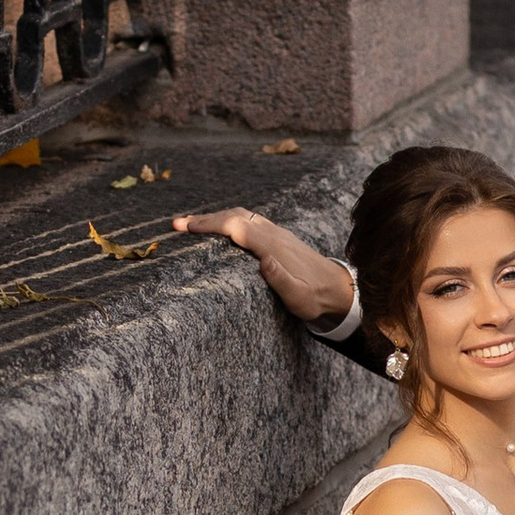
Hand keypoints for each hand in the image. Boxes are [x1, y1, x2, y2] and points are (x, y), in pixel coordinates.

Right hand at [172, 204, 355, 325]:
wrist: (338, 289)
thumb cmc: (315, 298)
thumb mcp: (299, 297)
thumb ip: (282, 279)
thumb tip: (265, 261)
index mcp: (273, 246)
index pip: (235, 226)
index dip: (209, 224)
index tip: (185, 228)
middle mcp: (273, 234)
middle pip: (234, 216)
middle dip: (204, 219)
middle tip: (176, 225)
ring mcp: (276, 233)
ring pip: (241, 216)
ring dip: (215, 217)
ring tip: (190, 225)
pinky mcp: (277, 237)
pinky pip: (248, 221)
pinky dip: (228, 220)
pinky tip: (219, 228)